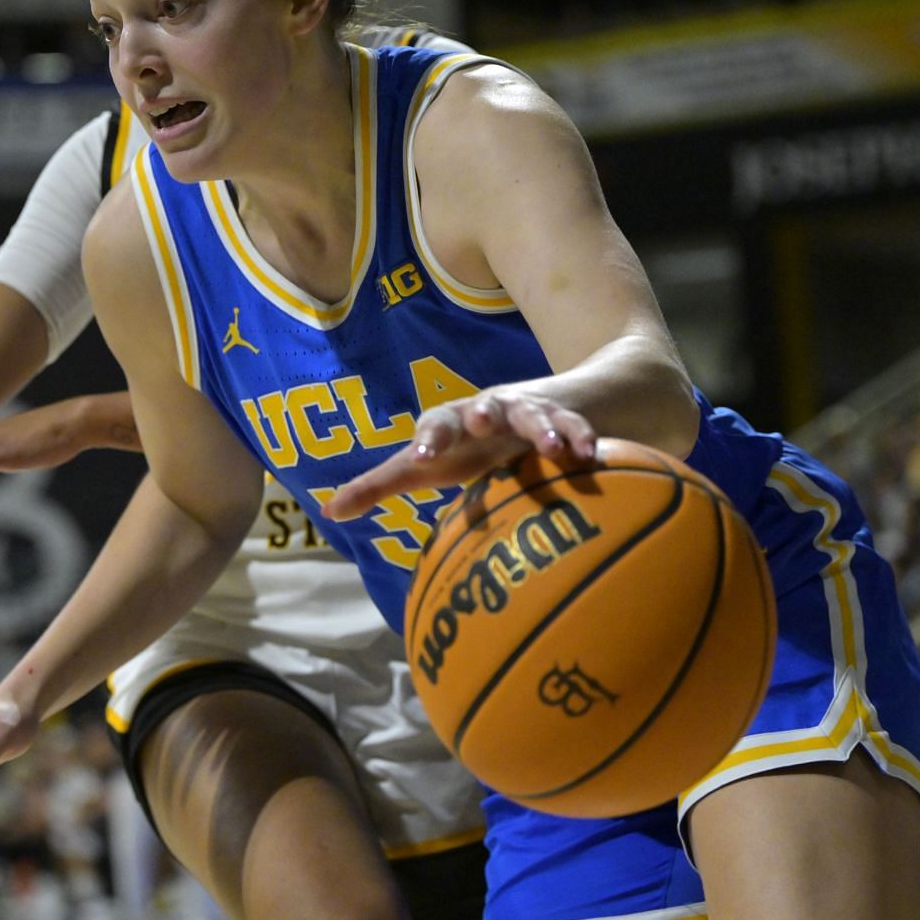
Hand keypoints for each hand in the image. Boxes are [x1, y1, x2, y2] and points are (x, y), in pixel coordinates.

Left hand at [320, 385, 595, 520]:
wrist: (533, 409)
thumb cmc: (468, 448)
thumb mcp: (430, 466)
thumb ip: (381, 485)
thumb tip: (328, 512)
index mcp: (450, 424)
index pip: (434, 426)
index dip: (428, 439)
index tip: (423, 458)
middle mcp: (487, 412)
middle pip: (481, 407)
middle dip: (479, 413)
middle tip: (479, 422)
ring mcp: (527, 412)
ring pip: (532, 415)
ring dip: (540, 428)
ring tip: (550, 449)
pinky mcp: (563, 419)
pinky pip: (574, 427)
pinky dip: (581, 438)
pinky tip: (591, 456)